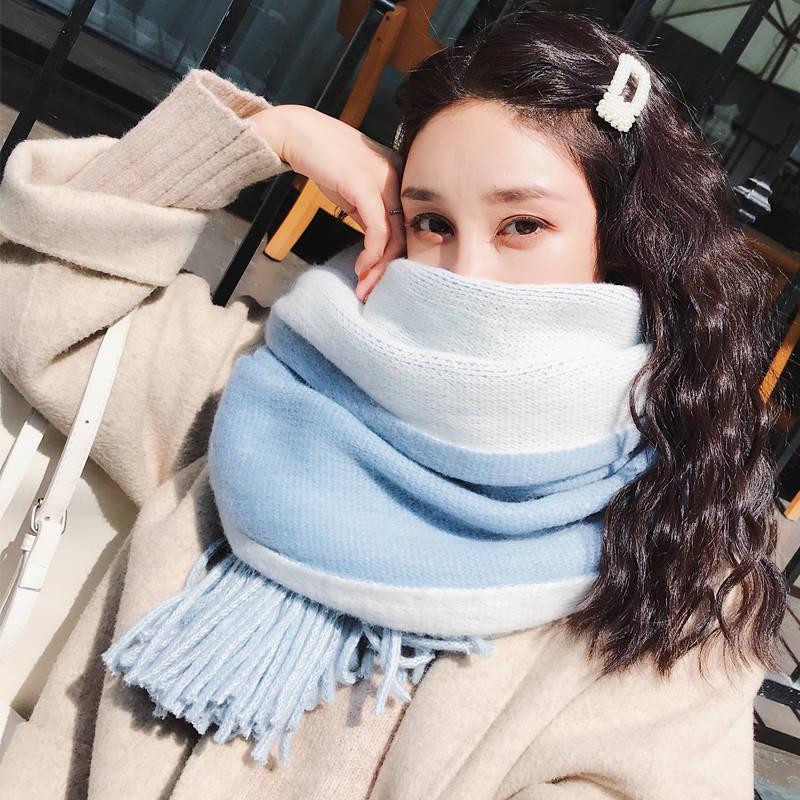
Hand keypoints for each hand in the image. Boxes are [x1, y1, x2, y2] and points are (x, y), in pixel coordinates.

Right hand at [251, 104, 404, 301]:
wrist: (297, 133)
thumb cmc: (324, 161)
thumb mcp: (354, 192)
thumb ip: (370, 215)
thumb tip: (376, 247)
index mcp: (400, 177)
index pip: (408, 224)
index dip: (397, 256)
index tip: (381, 278)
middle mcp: (399, 177)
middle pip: (406, 233)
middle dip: (389, 268)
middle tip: (372, 290)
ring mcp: (384, 179)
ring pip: (394, 234)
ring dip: (379, 266)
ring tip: (364, 284)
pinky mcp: (364, 185)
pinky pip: (378, 228)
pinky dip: (372, 252)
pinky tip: (362, 266)